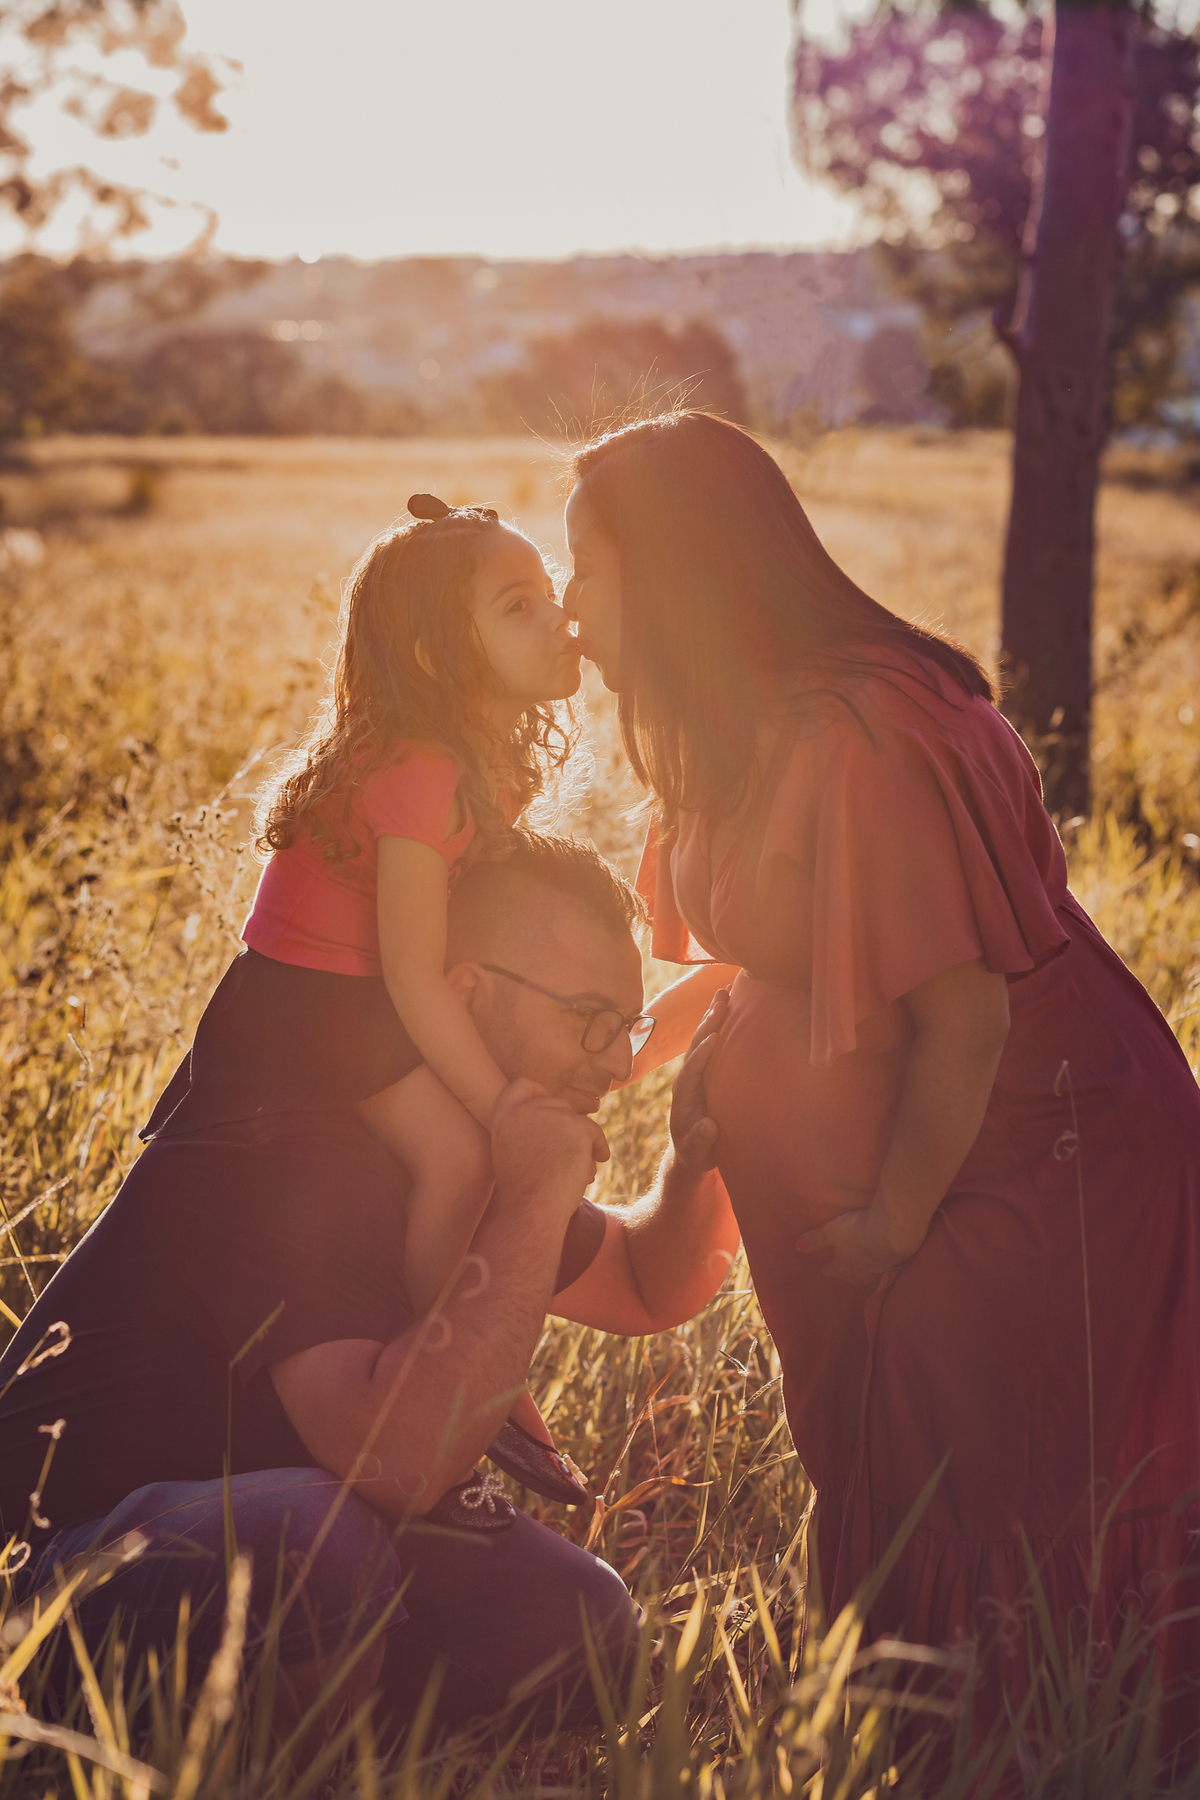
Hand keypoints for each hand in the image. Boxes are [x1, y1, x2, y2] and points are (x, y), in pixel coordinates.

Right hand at [491, 1078, 609, 1216]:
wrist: (532, 1210)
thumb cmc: (522, 1191)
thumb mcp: (510, 1150)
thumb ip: (524, 1128)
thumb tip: (556, 1116)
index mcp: (504, 1114)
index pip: (523, 1085)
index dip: (539, 1095)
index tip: (548, 1114)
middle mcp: (525, 1108)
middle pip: (556, 1104)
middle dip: (566, 1127)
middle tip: (568, 1152)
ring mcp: (550, 1113)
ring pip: (576, 1121)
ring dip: (582, 1142)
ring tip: (581, 1168)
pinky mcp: (575, 1124)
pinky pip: (594, 1132)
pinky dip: (597, 1148)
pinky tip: (596, 1164)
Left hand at [668, 988, 728, 1172]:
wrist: (691, 1149)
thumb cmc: (696, 1152)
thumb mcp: (698, 1152)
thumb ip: (701, 1140)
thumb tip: (709, 1126)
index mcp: (684, 1096)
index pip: (691, 1071)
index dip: (701, 1055)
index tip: (714, 1038)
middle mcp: (688, 1078)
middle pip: (696, 1046)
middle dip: (708, 1023)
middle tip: (721, 999)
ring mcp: (697, 1072)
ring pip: (704, 1040)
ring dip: (713, 1016)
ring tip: (724, 992)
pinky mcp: (707, 1071)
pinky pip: (713, 1044)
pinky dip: (720, 1024)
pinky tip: (729, 1006)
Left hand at [797, 1206, 920, 1283]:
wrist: (893, 1232)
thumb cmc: (856, 1232)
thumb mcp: (831, 1232)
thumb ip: (816, 1240)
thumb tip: (797, 1248)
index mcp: (845, 1268)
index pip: (833, 1270)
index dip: (827, 1268)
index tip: (822, 1268)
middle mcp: (863, 1273)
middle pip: (853, 1277)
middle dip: (847, 1274)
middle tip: (844, 1270)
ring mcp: (881, 1270)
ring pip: (871, 1275)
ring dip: (866, 1272)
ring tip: (865, 1268)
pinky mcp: (898, 1262)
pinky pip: (887, 1268)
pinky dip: (883, 1264)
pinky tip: (885, 1260)